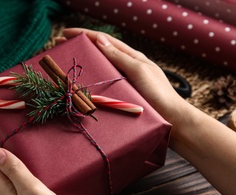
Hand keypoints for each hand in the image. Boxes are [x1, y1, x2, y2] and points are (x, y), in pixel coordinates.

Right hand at [61, 29, 235, 194]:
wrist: (172, 119)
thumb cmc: (158, 94)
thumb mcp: (138, 71)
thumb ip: (120, 56)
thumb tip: (100, 40)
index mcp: (133, 57)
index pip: (105, 41)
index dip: (85, 35)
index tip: (66, 34)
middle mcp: (128, 67)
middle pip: (102, 52)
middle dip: (82, 47)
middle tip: (62, 47)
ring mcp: (126, 81)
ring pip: (102, 67)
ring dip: (86, 63)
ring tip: (69, 62)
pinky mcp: (124, 95)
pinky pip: (105, 83)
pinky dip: (93, 79)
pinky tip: (85, 83)